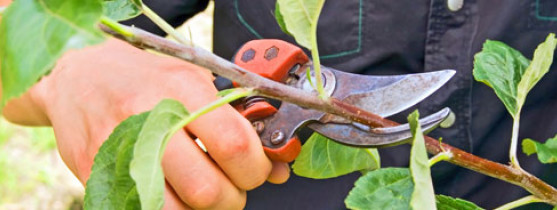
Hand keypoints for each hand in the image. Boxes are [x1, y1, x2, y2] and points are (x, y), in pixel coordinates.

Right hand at [3, 38, 289, 208]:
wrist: (81, 78)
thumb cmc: (149, 80)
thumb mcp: (198, 85)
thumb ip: (240, 126)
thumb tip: (279, 168)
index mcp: (181, 90)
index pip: (234, 145)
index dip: (256, 168)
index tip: (258, 169)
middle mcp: (150, 121)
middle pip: (207, 189)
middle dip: (233, 198)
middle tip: (233, 186)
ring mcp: (120, 151)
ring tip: (204, 191)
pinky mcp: (97, 175)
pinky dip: (174, 209)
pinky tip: (177, 193)